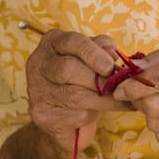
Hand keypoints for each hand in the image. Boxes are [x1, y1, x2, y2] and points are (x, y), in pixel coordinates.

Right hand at [26, 29, 131, 151]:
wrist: (62, 116)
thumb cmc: (81, 80)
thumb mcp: (91, 59)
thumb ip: (102, 50)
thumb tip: (113, 53)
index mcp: (53, 43)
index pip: (71, 42)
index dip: (92, 53)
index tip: (109, 65)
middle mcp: (39, 64)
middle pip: (68, 69)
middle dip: (99, 80)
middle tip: (120, 88)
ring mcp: (37, 91)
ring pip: (75, 95)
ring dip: (103, 100)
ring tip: (121, 101)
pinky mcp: (42, 116)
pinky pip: (75, 115)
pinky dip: (93, 115)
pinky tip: (99, 113)